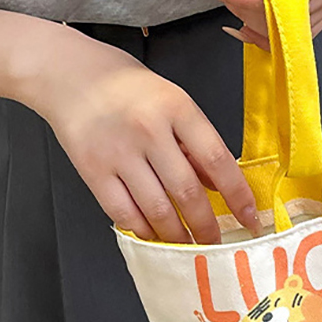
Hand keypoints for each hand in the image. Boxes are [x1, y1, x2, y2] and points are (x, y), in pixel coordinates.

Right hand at [21, 24, 259, 243]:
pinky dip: (143, 229)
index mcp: (178, 109)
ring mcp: (119, 152)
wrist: (71, 75)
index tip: (249, 218)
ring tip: (188, 246)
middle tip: (217, 243)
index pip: (218, 159)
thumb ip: (197, 142)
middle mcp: (149, 130)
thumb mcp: (175, 102)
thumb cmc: (130, 88)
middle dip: (206, 225)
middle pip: (186, 191)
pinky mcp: (93, 170)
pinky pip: (123, 211)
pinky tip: (154, 235)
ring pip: (156, 208)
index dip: (238, 195)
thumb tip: (219, 185)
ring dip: (177, 234)